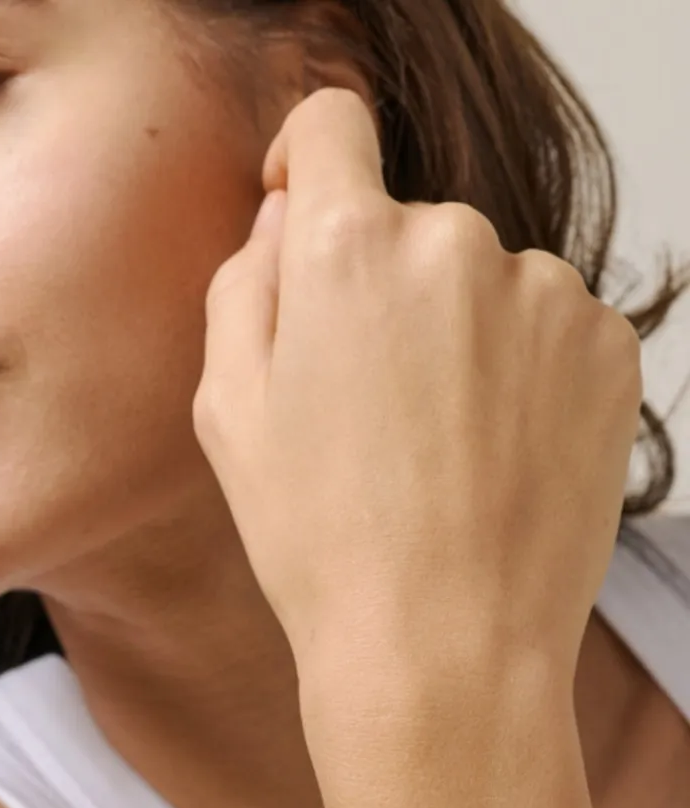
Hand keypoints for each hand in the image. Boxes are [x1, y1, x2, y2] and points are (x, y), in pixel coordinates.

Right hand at [193, 88, 642, 691]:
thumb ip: (246, 282)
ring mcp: (548, 294)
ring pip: (486, 280)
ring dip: (462, 334)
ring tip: (440, 449)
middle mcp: (459, 243)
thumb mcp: (228, 413)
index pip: (332, 127)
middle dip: (384, 290)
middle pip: (411, 226)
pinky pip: (553, 326)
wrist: (444, 650)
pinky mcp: (608, 347)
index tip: (310, 210)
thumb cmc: (322, 544)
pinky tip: (497, 454)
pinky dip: (526, 370)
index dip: (311, 162)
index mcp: (349, 248)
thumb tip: (289, 217)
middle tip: (369, 406)